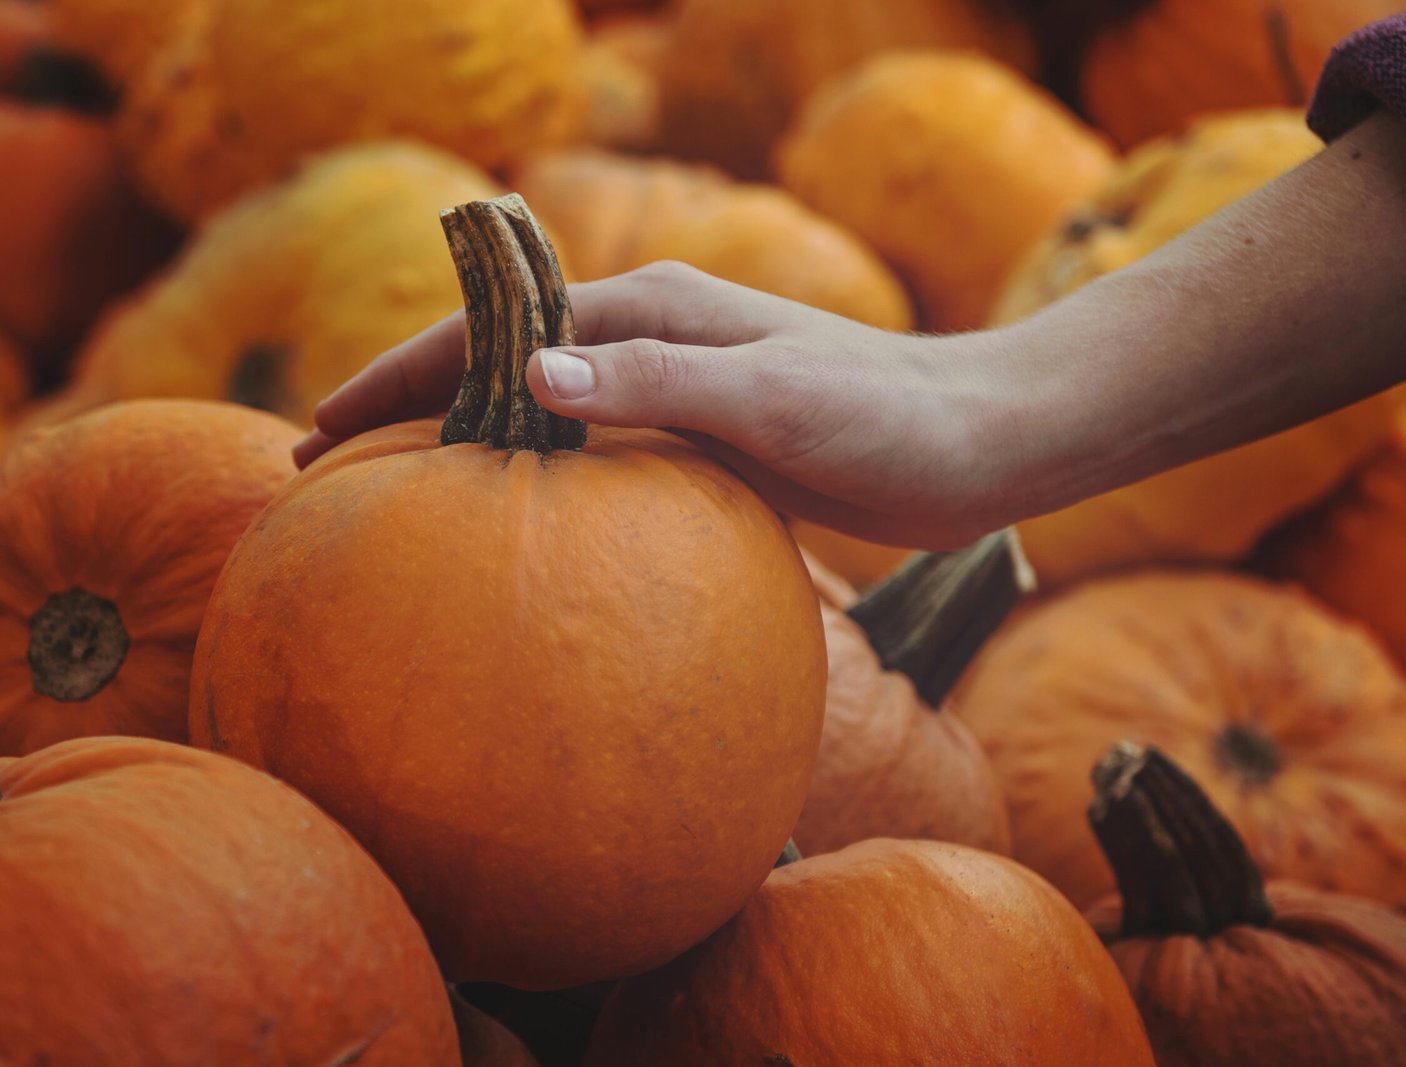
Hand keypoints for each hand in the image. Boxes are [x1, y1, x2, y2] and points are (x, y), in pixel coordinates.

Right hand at [295, 263, 1015, 547]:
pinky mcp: (711, 442)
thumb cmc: (884, 414)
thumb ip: (660, 383)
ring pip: (548, 418)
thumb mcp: (771, 396)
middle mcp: (658, 341)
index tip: (324, 424)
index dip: (406, 374)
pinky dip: (546, 486)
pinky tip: (521, 535)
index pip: (501, 336)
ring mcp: (682, 391)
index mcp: (657, 310)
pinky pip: (603, 462)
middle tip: (328, 467)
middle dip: (416, 407)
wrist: (975, 445)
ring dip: (473, 449)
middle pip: (507, 369)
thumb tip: (533, 381)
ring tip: (397, 503)